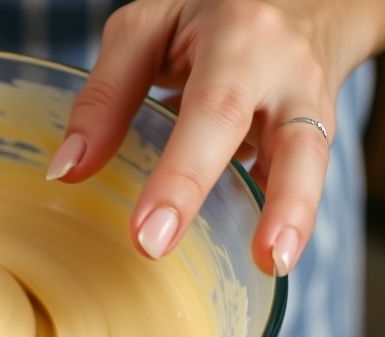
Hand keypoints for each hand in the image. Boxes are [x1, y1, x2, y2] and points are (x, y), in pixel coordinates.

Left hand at [49, 0, 384, 275]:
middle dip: (237, 202)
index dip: (181, 176)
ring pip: (312, 161)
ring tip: (271, 262)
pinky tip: (264, 252)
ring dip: (292, 215)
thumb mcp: (146, 30)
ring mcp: (311, 103)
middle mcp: (286, 70)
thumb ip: (106, 95)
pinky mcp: (317, 133)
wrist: (299, 0)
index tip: (145, 234)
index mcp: (240, 37)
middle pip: (275, 139)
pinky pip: (306, 177)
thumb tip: (67, 171)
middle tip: (170, 252)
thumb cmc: (207, 15)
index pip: (212, 111)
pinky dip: (287, 215)